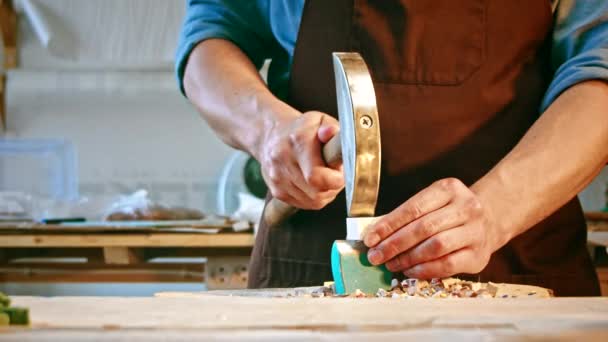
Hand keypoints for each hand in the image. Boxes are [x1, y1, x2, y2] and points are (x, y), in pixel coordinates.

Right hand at [257, 111, 343, 209]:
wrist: (271, 136)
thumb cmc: (301, 130)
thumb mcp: (319, 120)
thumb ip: (330, 126)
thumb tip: (331, 132)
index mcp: (297, 142)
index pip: (317, 176)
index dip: (336, 179)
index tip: (340, 171)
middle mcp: (284, 161)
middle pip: (317, 192)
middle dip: (333, 186)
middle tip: (335, 173)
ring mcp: (278, 179)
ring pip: (314, 201)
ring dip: (325, 192)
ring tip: (325, 176)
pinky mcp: (277, 192)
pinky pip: (305, 204)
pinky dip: (315, 197)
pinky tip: (314, 183)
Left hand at [363, 178, 505, 278]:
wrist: (489, 221)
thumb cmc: (448, 212)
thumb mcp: (431, 203)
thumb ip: (405, 217)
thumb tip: (373, 236)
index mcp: (449, 188)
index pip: (413, 208)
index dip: (388, 225)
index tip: (369, 239)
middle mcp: (466, 207)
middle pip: (423, 228)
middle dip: (394, 244)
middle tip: (375, 256)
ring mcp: (475, 231)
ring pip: (436, 246)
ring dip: (408, 258)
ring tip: (391, 264)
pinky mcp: (479, 255)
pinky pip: (447, 265)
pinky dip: (424, 270)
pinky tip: (409, 271)